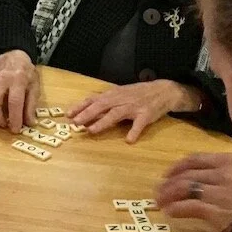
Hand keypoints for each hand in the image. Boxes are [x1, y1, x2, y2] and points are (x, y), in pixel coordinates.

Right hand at [0, 49, 38, 133]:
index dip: (15, 118)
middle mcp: (1, 79)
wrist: (13, 57)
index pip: (14, 101)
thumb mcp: (35, 87)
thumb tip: (29, 123)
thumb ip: (31, 105)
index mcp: (17, 79)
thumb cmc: (26, 74)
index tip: (16, 129)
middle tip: (5, 124)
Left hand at [69, 80, 201, 142]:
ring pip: (116, 114)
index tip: (68, 114)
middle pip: (101, 106)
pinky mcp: (146, 115)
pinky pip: (139, 124)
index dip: (81, 106)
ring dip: (103, 122)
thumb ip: (105, 102)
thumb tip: (86, 111)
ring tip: (92, 130)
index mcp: (113, 94)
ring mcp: (133, 107)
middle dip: (87, 114)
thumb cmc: (138, 94)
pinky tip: (129, 140)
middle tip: (75, 123)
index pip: (93, 99)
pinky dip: (134, 131)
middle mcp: (121, 99)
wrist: (163, 91)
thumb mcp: (120, 94)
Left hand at [157, 153, 231, 231]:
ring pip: (183, 188)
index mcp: (231, 160)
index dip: (178, 166)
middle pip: (186, 173)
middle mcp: (222, 172)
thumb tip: (211, 180)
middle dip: (169, 182)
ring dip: (168, 195)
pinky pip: (187, 206)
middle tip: (159, 191)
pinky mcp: (215, 210)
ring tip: (160, 202)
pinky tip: (171, 213)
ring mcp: (218, 191)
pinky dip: (175, 209)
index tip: (168, 173)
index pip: (196, 159)